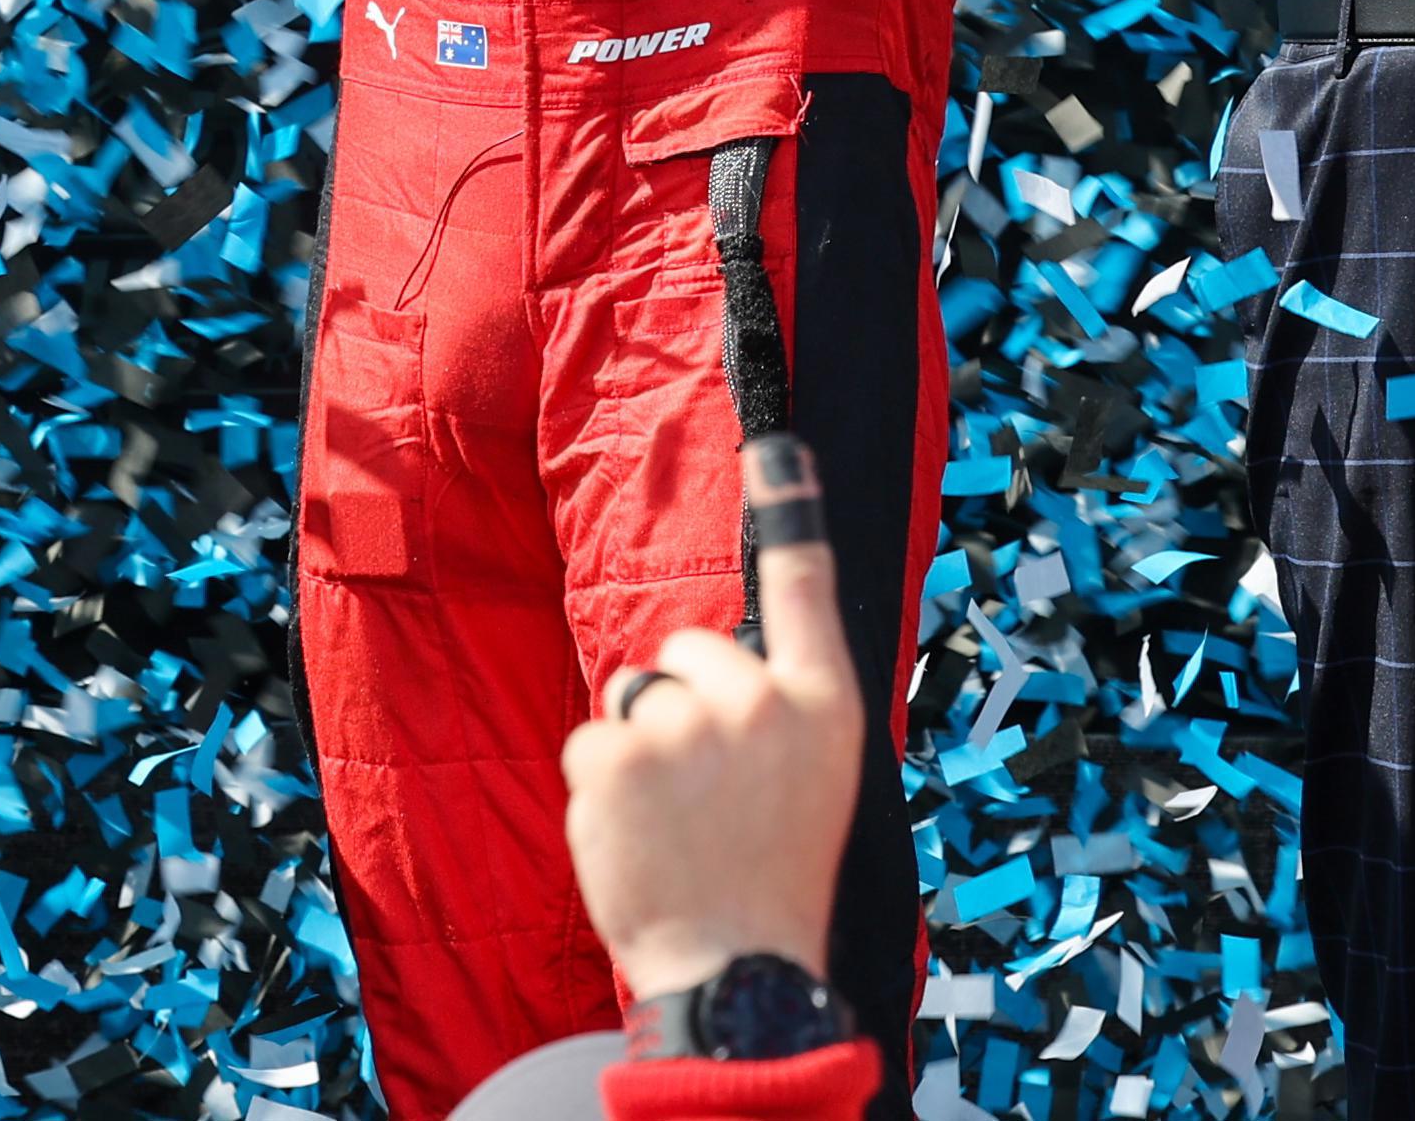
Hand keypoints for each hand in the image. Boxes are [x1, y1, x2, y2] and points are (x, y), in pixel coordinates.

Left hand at [562, 435, 860, 1002]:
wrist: (737, 971)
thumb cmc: (772, 880)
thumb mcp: (816, 781)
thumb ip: (782, 710)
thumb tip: (722, 660)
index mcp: (823, 706)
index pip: (805, 589)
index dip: (792, 508)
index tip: (778, 442)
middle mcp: (762, 702)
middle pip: (688, 649)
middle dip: (679, 703)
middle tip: (704, 795)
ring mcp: (688, 726)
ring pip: (632, 699)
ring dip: (638, 753)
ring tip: (674, 828)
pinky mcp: (620, 754)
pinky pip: (592, 743)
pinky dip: (600, 791)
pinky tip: (636, 840)